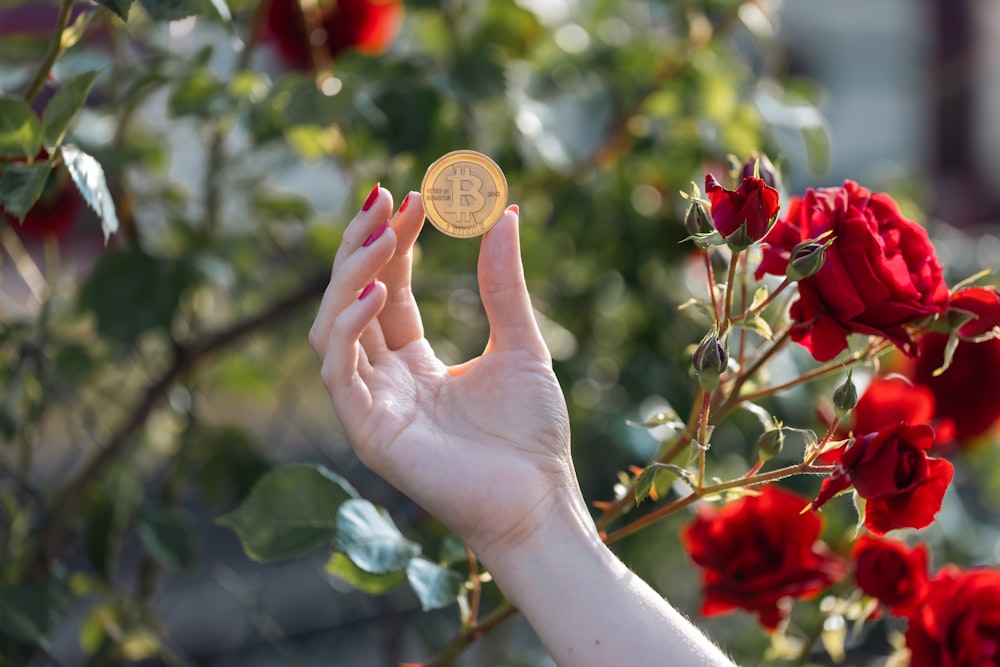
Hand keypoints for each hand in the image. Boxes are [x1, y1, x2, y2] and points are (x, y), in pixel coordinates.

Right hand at [309, 186, 582, 559]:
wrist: (539, 500)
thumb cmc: (531, 433)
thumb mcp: (520, 344)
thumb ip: (502, 284)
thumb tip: (504, 213)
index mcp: (414, 363)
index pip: (390, 290)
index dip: (396, 242)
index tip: (410, 195)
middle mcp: (384, 380)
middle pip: (352, 300)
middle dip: (363, 246)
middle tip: (382, 197)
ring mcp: (371, 404)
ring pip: (332, 326)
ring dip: (351, 275)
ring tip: (383, 233)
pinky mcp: (366, 430)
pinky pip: (338, 367)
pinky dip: (348, 324)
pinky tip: (379, 288)